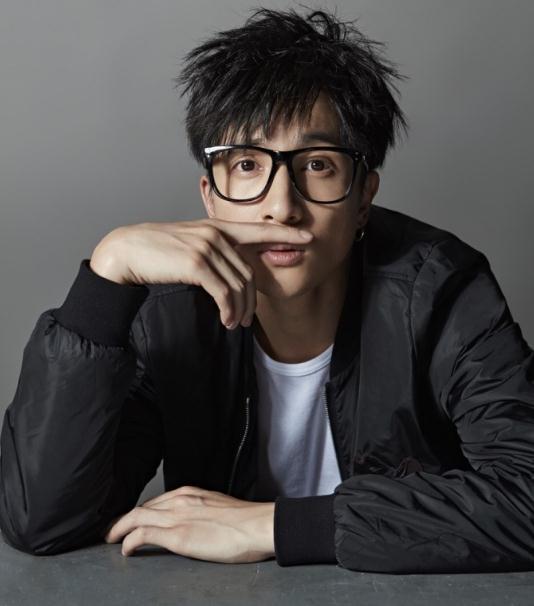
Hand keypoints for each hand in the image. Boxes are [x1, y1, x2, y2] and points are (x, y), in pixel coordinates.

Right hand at [90, 218, 312, 328]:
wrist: (127, 252)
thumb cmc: (158, 252)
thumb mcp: (191, 244)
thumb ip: (214, 252)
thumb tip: (233, 275)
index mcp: (218, 228)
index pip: (259, 230)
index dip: (285, 234)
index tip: (307, 238)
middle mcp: (216, 234)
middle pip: (249, 272)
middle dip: (252, 300)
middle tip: (247, 320)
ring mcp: (207, 247)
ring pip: (239, 285)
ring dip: (240, 310)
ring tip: (234, 325)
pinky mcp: (197, 263)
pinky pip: (224, 292)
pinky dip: (228, 310)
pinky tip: (226, 320)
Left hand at [103, 485, 275, 562]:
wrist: (258, 525)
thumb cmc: (245, 521)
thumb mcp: (218, 507)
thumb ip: (202, 510)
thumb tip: (197, 522)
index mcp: (190, 493)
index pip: (156, 501)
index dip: (140, 511)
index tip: (133, 519)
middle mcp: (180, 500)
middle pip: (141, 507)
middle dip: (122, 519)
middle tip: (112, 529)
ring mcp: (178, 517)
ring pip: (136, 517)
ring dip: (119, 528)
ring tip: (111, 538)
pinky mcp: (178, 536)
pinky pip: (144, 534)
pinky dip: (129, 540)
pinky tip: (125, 549)